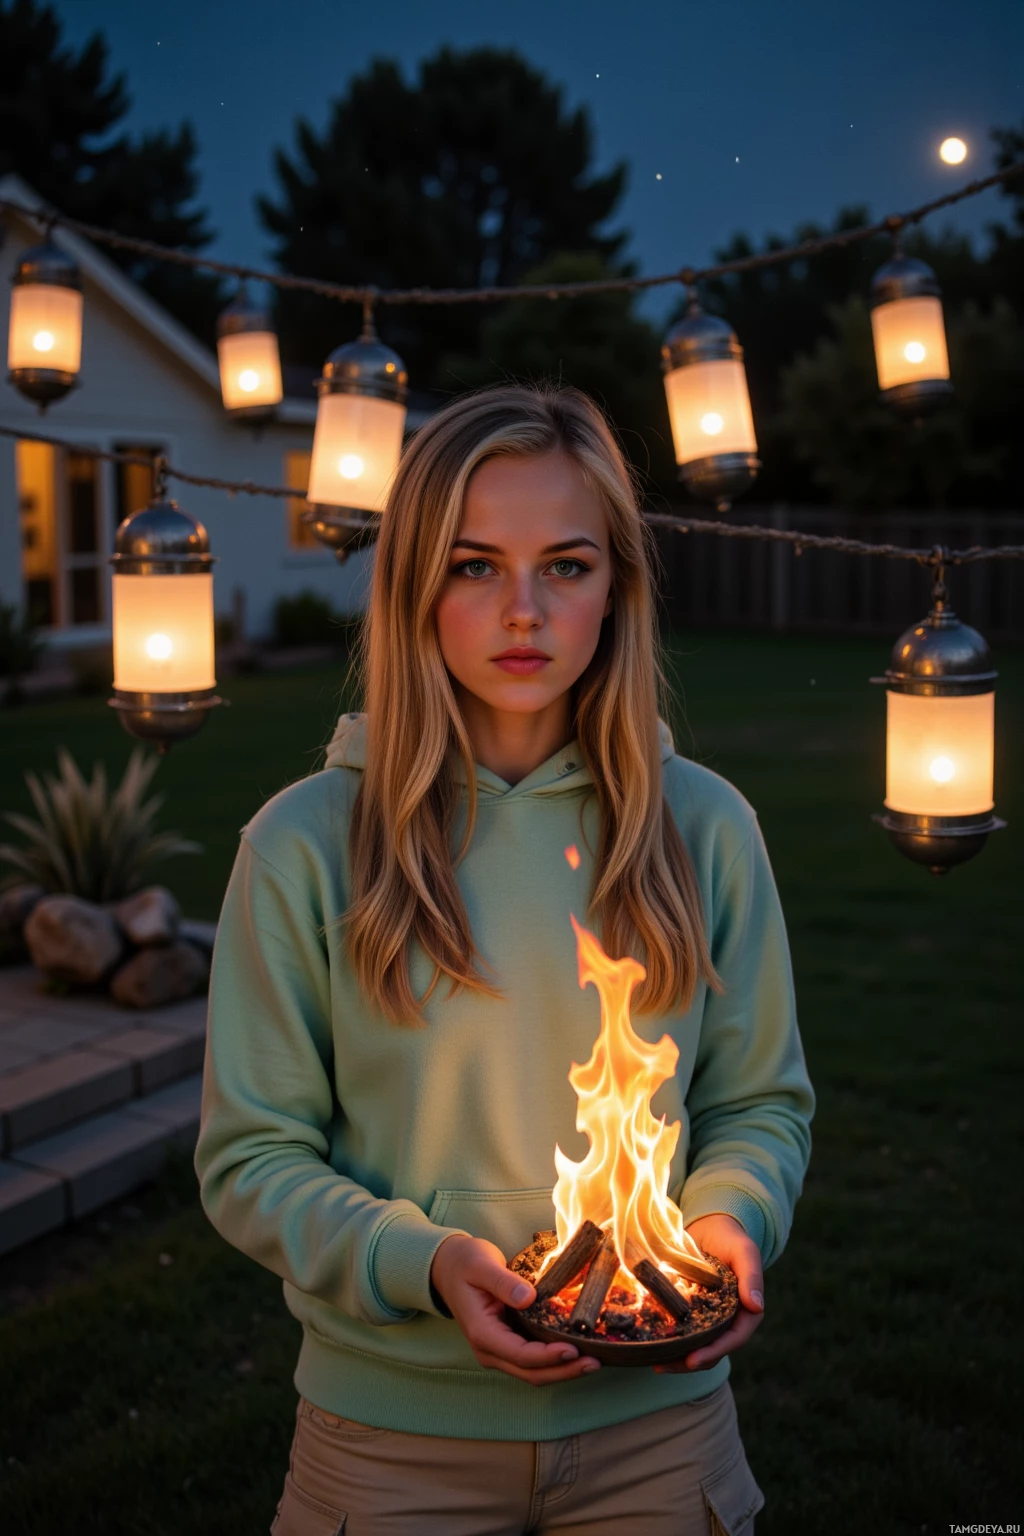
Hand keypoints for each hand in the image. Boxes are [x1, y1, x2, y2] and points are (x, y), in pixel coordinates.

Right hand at [429, 1234, 600, 1385]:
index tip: (573, 1349)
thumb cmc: (465, 1263)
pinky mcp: (507, 1344)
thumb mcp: (481, 1264)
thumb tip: (528, 1298)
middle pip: (530, 1372)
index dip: (547, 1356)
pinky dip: (555, 1361)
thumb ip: (503, 1282)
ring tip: (593, 1361)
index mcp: (481, 1332)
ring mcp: (498, 1350)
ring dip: (562, 1370)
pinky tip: (577, 1351)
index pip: (519, 1354)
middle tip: (595, 1362)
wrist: (448, 1267)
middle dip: (563, 1371)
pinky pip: (533, 1361)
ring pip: (533, 1372)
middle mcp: (489, 1349)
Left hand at [653, 1213, 764, 1374]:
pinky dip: (669, 1341)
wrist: (710, 1227)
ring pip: (696, 1346)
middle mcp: (728, 1320)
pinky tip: (650, 1344)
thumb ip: (751, 1275)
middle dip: (691, 1362)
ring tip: (654, 1362)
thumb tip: (756, 1306)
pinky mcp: (690, 1312)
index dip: (715, 1352)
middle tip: (663, 1366)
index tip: (693, 1360)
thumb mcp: (744, 1251)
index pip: (734, 1338)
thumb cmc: (730, 1239)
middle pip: (712, 1350)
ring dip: (677, 1358)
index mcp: (745, 1311)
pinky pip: (682, 1331)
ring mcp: (708, 1318)